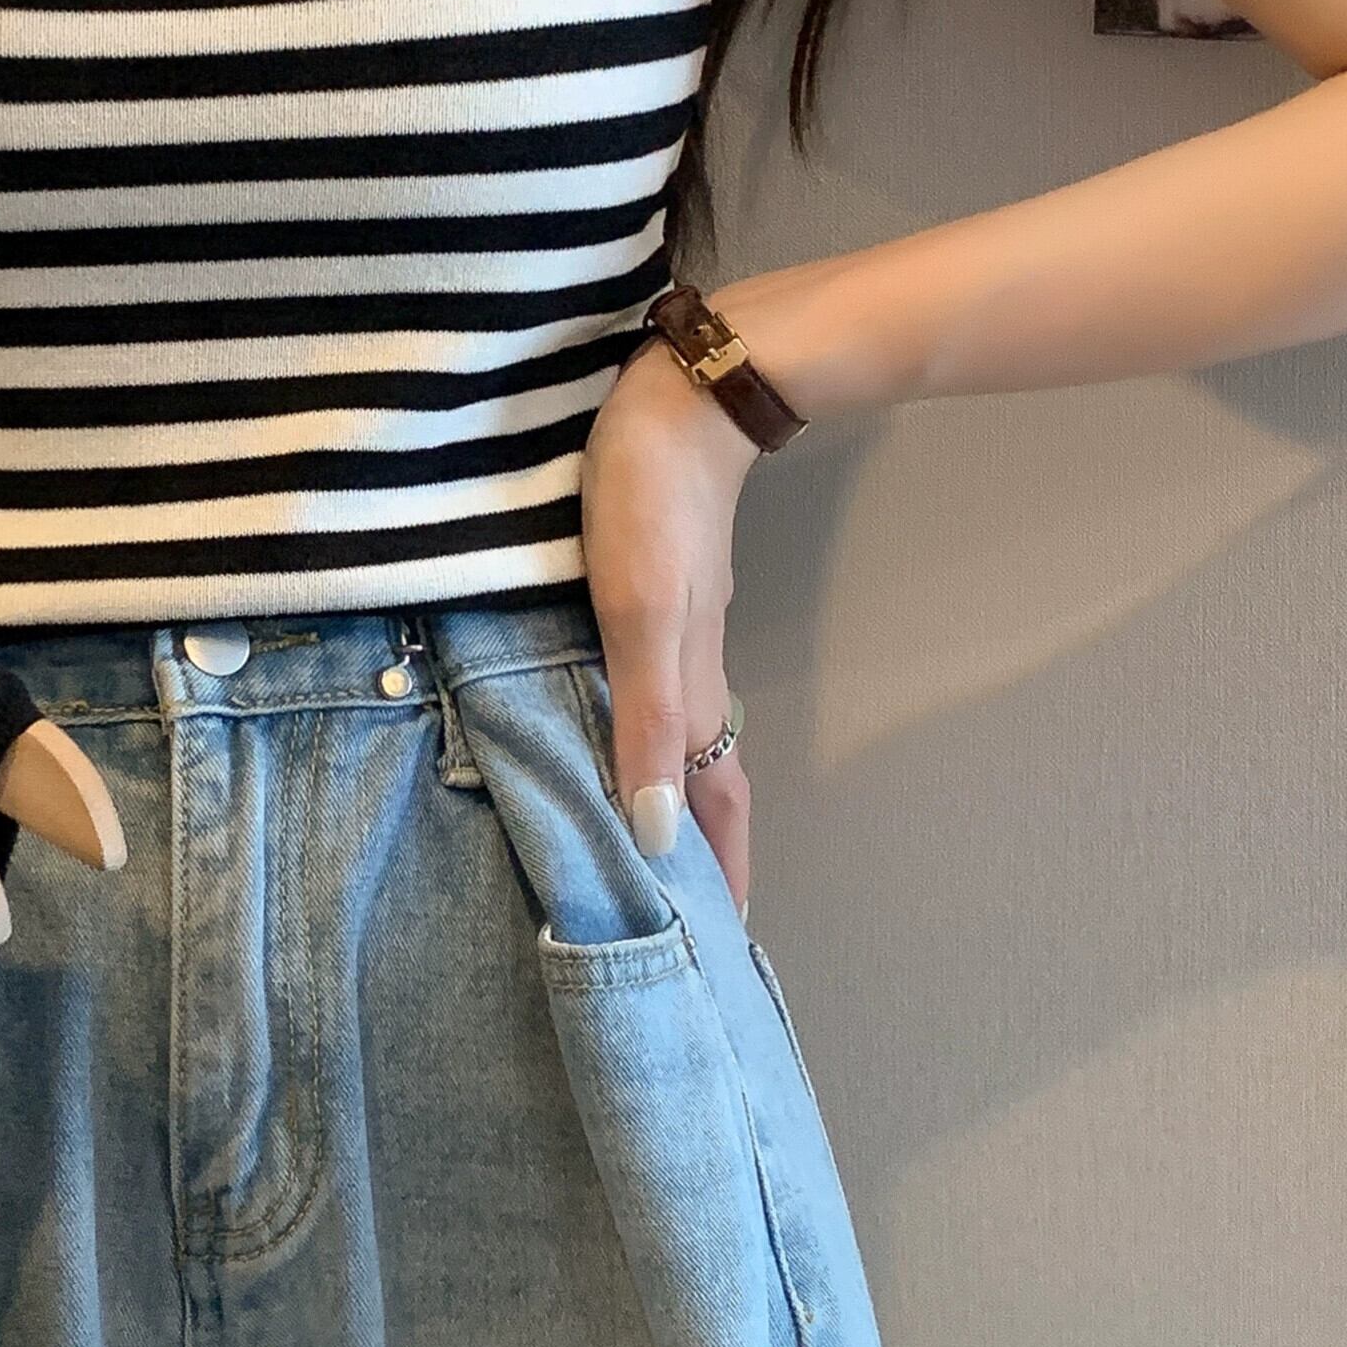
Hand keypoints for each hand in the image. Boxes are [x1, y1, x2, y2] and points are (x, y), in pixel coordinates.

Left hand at [580, 341, 761, 912]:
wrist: (681, 395)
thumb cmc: (650, 501)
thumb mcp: (637, 613)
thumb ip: (647, 718)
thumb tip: (657, 835)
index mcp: (689, 689)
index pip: (715, 808)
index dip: (719, 876)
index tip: (723, 951)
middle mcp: (691, 672)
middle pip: (706, 784)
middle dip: (703, 856)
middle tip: (687, 925)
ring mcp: (676, 631)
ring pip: (684, 739)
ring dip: (677, 800)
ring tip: (657, 854)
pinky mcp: (656, 593)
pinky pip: (657, 693)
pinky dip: (652, 738)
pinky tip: (624, 737)